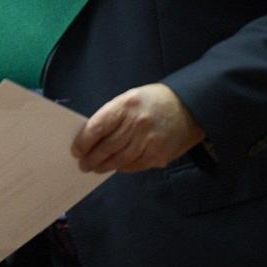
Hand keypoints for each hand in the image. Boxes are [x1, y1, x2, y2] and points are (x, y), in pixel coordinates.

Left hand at [72, 84, 203, 172]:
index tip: (76, 150)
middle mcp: (136, 124)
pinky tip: (116, 167)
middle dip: (91, 158)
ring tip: (95, 168)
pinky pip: (135, 166)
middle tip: (83, 164)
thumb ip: (112, 116)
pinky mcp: (159, 155)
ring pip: (120, 160)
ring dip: (104, 166)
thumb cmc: (154, 101)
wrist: (190, 107)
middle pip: (107, 147)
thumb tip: (92, 136)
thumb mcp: (130, 98)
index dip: (83, 141)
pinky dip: (122, 168)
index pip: (97, 127)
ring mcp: (148, 142)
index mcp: (126, 106)